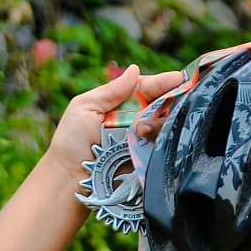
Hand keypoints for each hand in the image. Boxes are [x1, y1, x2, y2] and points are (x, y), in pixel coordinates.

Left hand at [45, 64, 188, 179]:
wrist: (70, 181)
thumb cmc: (71, 143)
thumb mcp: (84, 108)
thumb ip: (111, 90)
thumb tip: (135, 69)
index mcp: (121, 106)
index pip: (148, 89)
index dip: (164, 82)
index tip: (180, 78)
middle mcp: (136, 122)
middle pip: (163, 105)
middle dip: (168, 100)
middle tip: (168, 102)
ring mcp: (144, 144)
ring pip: (167, 126)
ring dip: (160, 124)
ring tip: (143, 130)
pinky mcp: (149, 164)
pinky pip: (166, 149)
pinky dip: (166, 143)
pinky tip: (158, 141)